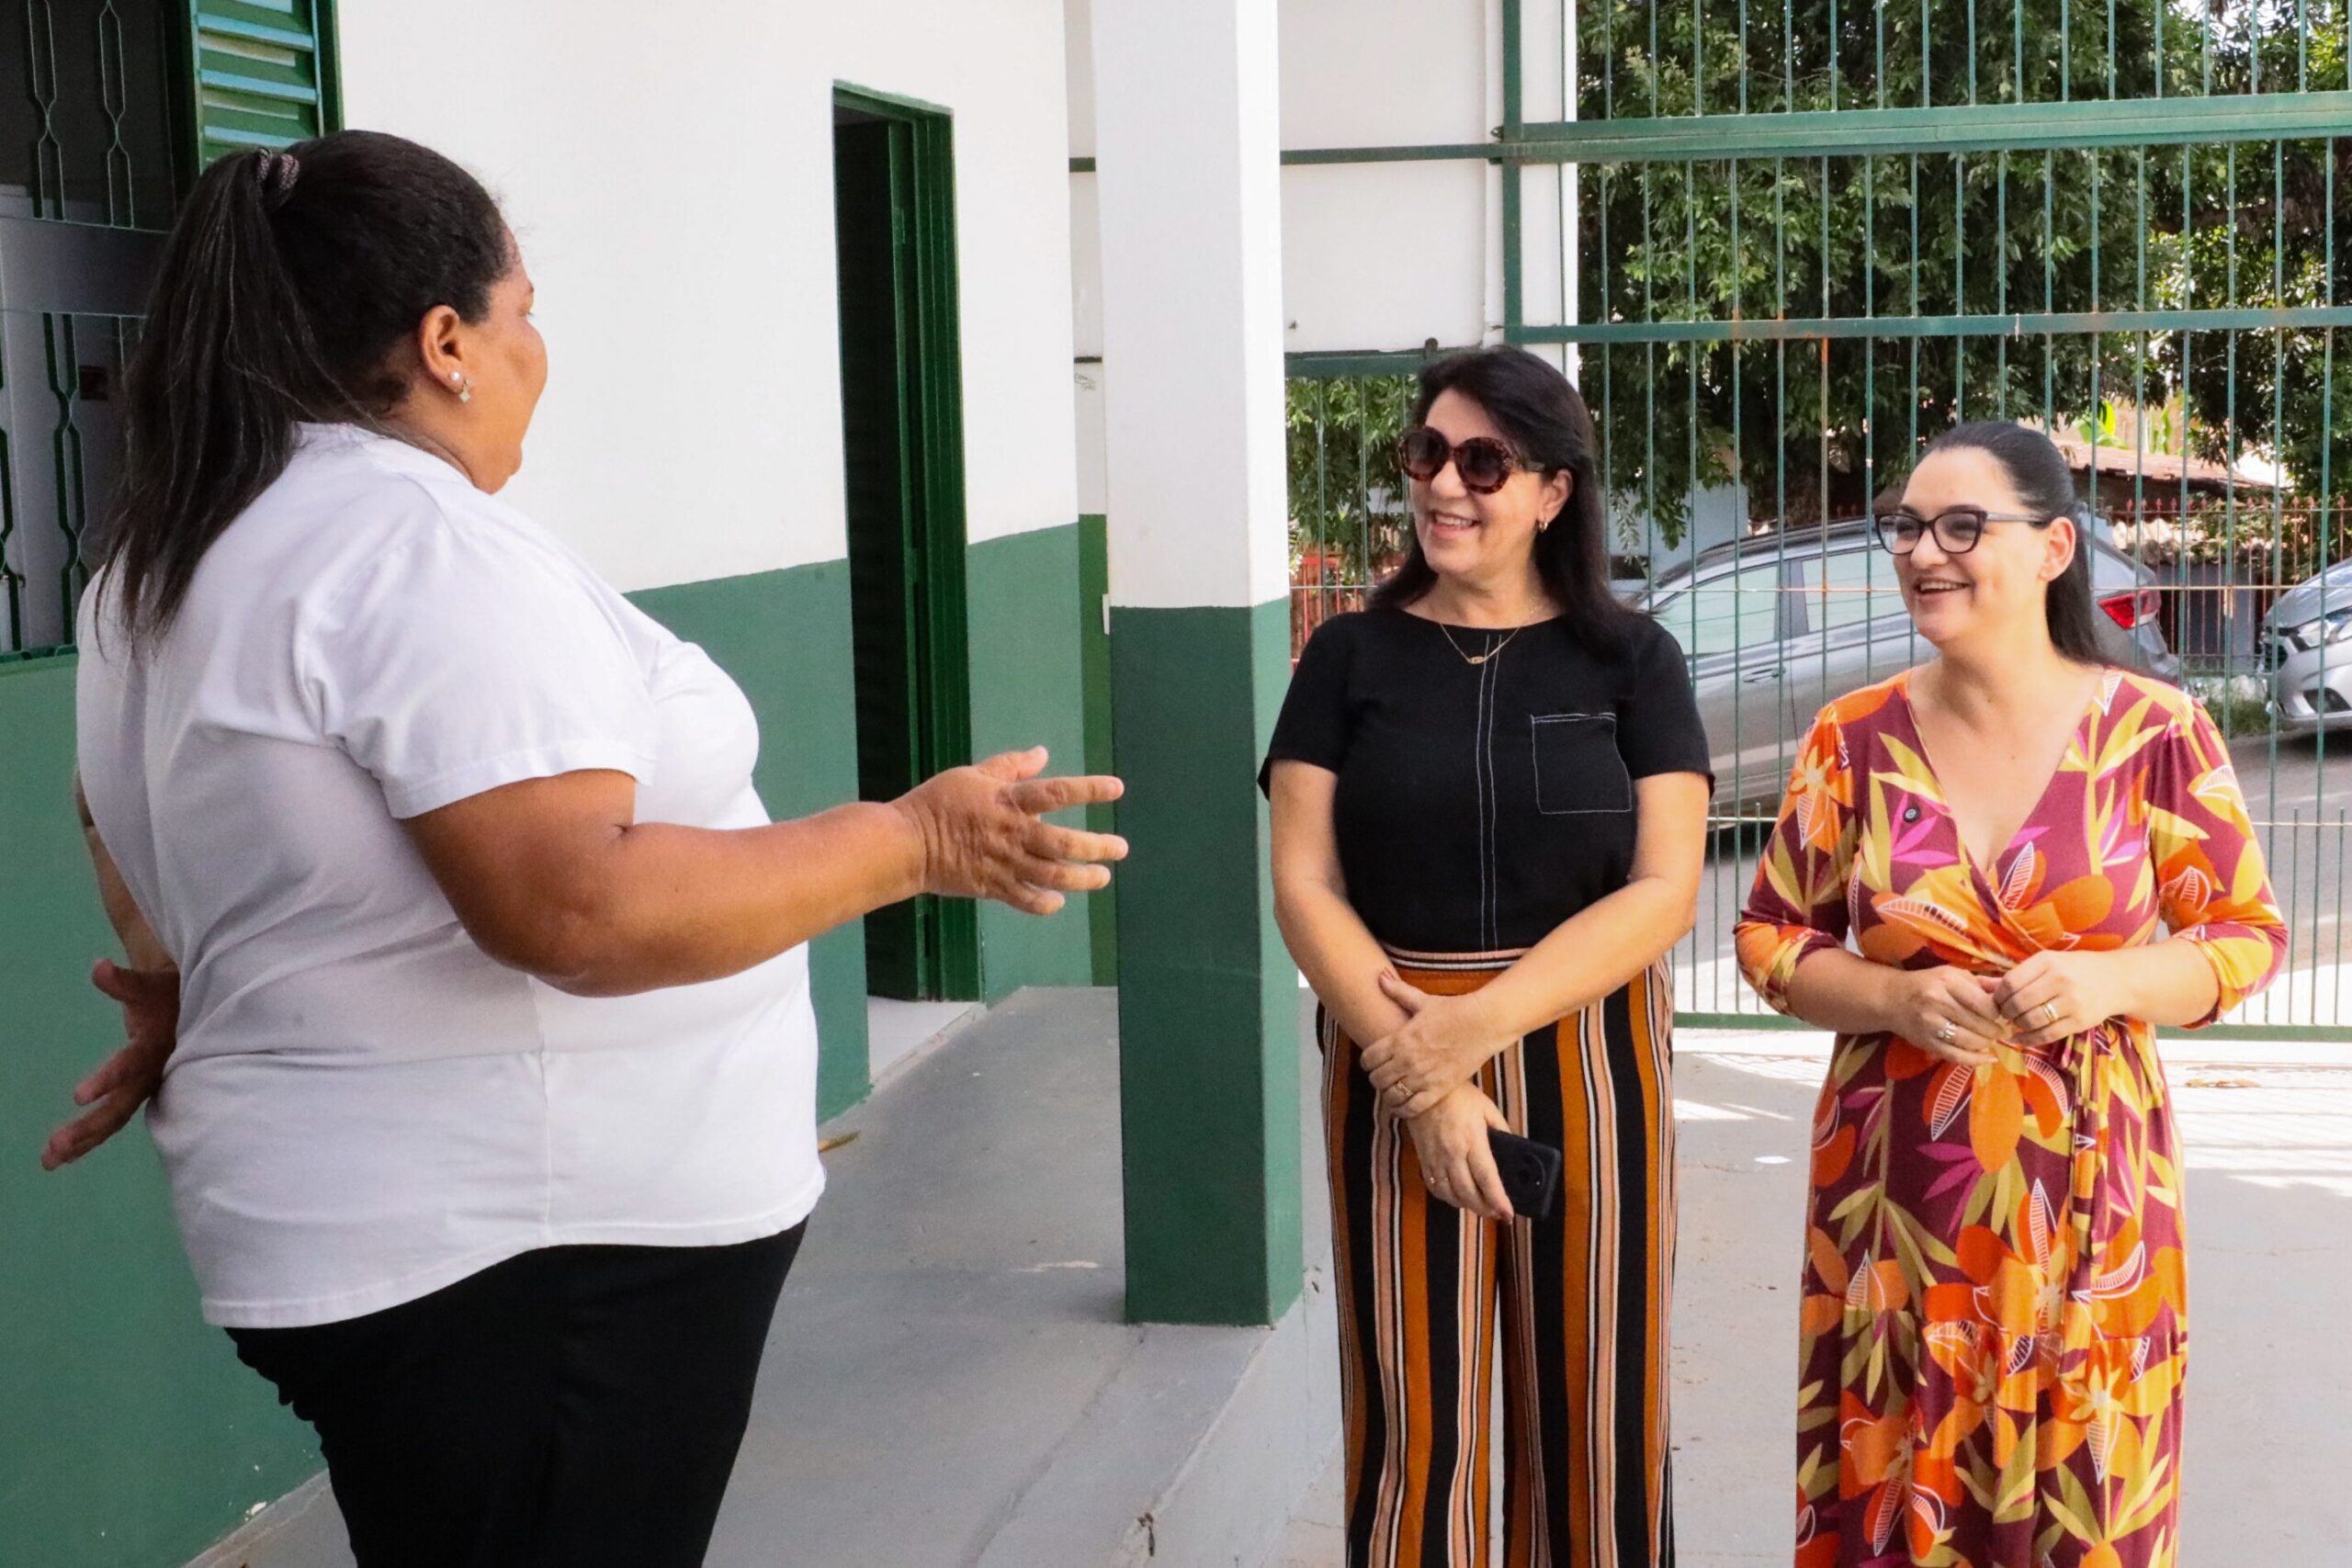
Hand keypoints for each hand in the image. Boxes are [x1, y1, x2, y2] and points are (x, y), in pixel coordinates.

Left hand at [42, 960, 179, 1170]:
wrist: (200, 1009)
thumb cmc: (171, 995)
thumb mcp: (151, 986)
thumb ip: (124, 982)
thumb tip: (98, 968)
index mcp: (156, 1048)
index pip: (130, 1066)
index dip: (108, 1079)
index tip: (78, 1096)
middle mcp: (152, 1075)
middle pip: (120, 1108)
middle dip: (88, 1128)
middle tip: (55, 1145)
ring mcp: (147, 1089)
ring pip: (115, 1120)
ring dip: (84, 1141)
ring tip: (48, 1160)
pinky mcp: (140, 1096)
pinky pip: (114, 1121)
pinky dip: (90, 1139)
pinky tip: (65, 1156)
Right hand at [894, 748, 1126, 915]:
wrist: (907, 843)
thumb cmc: (939, 802)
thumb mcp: (973, 774)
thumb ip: (1011, 766)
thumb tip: (1042, 753)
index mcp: (1009, 801)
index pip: (1058, 793)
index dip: (1090, 790)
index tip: (1117, 789)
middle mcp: (1014, 834)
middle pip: (1064, 843)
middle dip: (1097, 847)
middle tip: (1120, 849)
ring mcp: (1005, 863)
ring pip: (1053, 876)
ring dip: (1082, 878)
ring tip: (1102, 877)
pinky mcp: (993, 887)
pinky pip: (1026, 900)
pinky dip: (1046, 904)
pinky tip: (1059, 902)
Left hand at [1361, 970, 1508, 1120]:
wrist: (1483, 1023)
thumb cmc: (1452, 1010)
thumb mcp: (1422, 1000)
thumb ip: (1397, 991)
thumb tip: (1379, 976)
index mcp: (1400, 1038)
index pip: (1368, 1059)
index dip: (1367, 1062)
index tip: (1373, 1062)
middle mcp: (1408, 1059)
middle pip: (1377, 1079)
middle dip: (1377, 1079)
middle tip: (1383, 1077)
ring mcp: (1423, 1076)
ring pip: (1392, 1096)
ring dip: (1389, 1095)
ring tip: (1394, 1091)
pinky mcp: (1439, 1089)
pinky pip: (1413, 1108)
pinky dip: (1404, 1110)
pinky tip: (1403, 1106)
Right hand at [1403, 1085, 1514, 1221]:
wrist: (1421, 1088)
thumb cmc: (1458, 1095)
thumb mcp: (1487, 1108)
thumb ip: (1501, 1129)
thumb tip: (1512, 1147)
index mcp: (1472, 1140)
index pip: (1487, 1179)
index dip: (1498, 1200)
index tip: (1508, 1214)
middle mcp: (1452, 1154)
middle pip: (1469, 1193)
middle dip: (1485, 1209)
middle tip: (1497, 1214)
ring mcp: (1435, 1159)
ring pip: (1451, 1195)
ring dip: (1467, 1206)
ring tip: (1480, 1207)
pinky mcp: (1423, 1160)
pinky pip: (1435, 1188)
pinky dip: (1448, 1198)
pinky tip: (1458, 1197)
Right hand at [1880, 965, 2004, 1065]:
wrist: (1891, 998)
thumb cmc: (1928, 983)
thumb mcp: (1953, 974)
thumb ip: (1981, 984)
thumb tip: (2008, 994)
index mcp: (1948, 982)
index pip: (1984, 1004)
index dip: (1998, 1013)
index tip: (2002, 1015)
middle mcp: (1938, 1002)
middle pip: (1979, 1024)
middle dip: (1995, 1031)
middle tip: (2002, 1032)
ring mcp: (1930, 1024)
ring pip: (1969, 1041)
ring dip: (1986, 1044)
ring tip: (1991, 1041)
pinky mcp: (1926, 1042)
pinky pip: (1956, 1056)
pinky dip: (1975, 1060)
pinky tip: (1988, 1059)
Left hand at [1991, 952, 2126, 1047]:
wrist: (2117, 980)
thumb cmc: (2074, 970)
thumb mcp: (2046, 965)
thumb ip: (2014, 976)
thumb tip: (1978, 985)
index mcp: (2047, 962)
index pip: (2010, 982)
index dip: (1998, 996)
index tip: (1997, 1002)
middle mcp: (2059, 980)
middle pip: (2018, 1003)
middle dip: (2006, 1012)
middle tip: (2004, 1015)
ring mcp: (2071, 1002)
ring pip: (2030, 1020)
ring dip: (2016, 1025)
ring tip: (2015, 1023)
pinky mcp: (2079, 1021)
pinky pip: (2046, 1034)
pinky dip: (2027, 1039)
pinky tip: (2019, 1038)